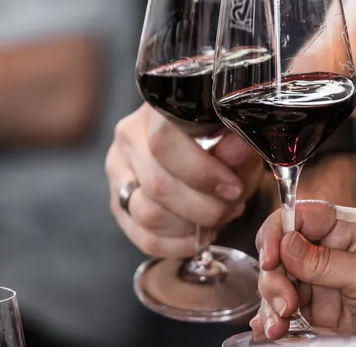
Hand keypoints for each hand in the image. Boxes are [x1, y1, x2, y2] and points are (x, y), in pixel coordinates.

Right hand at [106, 103, 266, 257]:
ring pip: (147, 214)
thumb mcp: (237, 142)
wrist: (204, 152)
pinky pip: (143, 237)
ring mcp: (118, 171)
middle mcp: (128, 137)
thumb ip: (237, 148)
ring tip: (215, 219)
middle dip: (202, 207)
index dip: (201, 173)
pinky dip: (176, 245)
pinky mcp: (118, 203)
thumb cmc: (222, 143)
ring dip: (189, 227)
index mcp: (156, 111)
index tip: (233, 189)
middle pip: (157, 185)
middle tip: (229, 208)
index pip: (164, 143)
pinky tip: (197, 236)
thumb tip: (238, 147)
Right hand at [250, 201, 355, 342]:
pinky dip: (270, 317)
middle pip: (281, 248)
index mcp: (349, 229)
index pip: (302, 214)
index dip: (279, 231)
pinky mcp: (310, 306)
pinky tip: (273, 327)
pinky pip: (278, 305)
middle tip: (285, 300)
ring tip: (281, 321)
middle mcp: (329, 250)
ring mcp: (317, 279)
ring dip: (272, 300)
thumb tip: (289, 244)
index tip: (271, 256)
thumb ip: (327, 261)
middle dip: (276, 275)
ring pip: (275, 277)